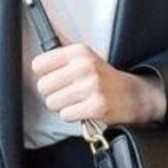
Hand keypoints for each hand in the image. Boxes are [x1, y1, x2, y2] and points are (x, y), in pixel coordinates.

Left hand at [31, 27, 166, 127]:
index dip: (43, 75)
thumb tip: (34, 63)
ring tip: (76, 101)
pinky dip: (72, 115)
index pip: (39, 64)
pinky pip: (65, 115)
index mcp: (78, 51)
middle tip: (67, 92)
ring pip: (52, 102)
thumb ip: (60, 57)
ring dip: (62, 106)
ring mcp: (90, 86)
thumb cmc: (104, 78)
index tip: (54, 78)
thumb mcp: (85, 57)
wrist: (133, 95)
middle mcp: (84, 66)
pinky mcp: (96, 106)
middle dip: (52, 93)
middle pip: (43, 86)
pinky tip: (83, 109)